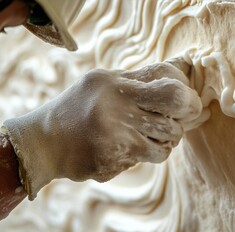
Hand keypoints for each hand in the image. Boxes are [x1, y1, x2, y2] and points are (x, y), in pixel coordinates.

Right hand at [3, 59, 200, 199]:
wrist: (44, 143)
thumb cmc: (80, 109)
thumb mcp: (104, 83)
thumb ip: (140, 80)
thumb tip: (186, 70)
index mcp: (113, 80)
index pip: (167, 75)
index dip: (185, 86)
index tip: (185, 96)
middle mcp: (115, 103)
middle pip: (177, 100)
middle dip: (190, 109)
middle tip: (187, 115)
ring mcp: (114, 133)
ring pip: (170, 136)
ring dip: (170, 137)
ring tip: (156, 135)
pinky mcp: (113, 158)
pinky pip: (153, 156)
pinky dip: (153, 153)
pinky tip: (138, 148)